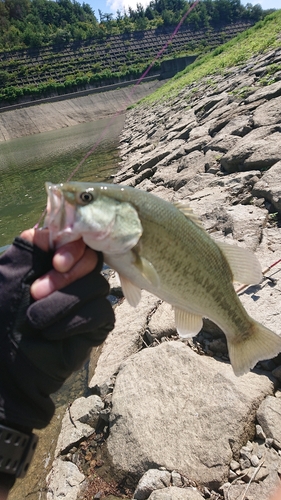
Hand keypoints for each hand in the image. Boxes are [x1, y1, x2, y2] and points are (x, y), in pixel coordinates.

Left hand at [0, 229, 114, 429]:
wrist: (5, 366)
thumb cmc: (1, 316)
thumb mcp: (8, 274)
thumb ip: (29, 246)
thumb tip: (51, 227)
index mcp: (54, 262)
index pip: (79, 240)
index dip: (74, 246)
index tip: (55, 261)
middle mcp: (74, 277)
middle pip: (92, 260)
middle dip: (65, 276)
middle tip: (35, 293)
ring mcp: (88, 301)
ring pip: (96, 286)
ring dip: (62, 303)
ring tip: (36, 320)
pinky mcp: (97, 325)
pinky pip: (100, 312)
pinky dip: (74, 322)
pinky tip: (53, 334)